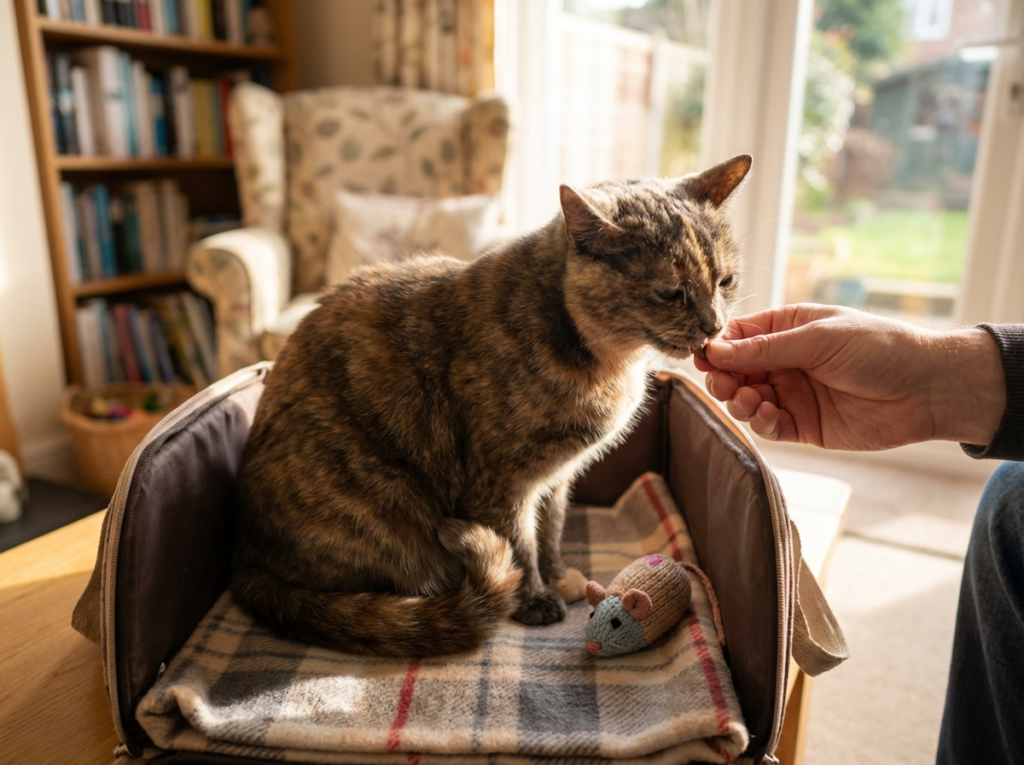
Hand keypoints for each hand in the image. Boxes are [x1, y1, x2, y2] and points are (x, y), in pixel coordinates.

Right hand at [693, 304, 1005, 450]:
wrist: (926, 389)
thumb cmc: (878, 348)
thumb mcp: (818, 338)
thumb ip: (764, 347)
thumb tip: (713, 350)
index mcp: (787, 330)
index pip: (737, 337)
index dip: (716, 347)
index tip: (700, 355)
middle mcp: (785, 362)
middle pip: (734, 371)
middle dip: (722, 377)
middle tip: (722, 383)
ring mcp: (792, 394)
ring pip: (744, 400)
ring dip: (737, 400)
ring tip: (747, 398)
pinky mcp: (803, 426)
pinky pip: (767, 426)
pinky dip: (759, 422)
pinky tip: (766, 413)